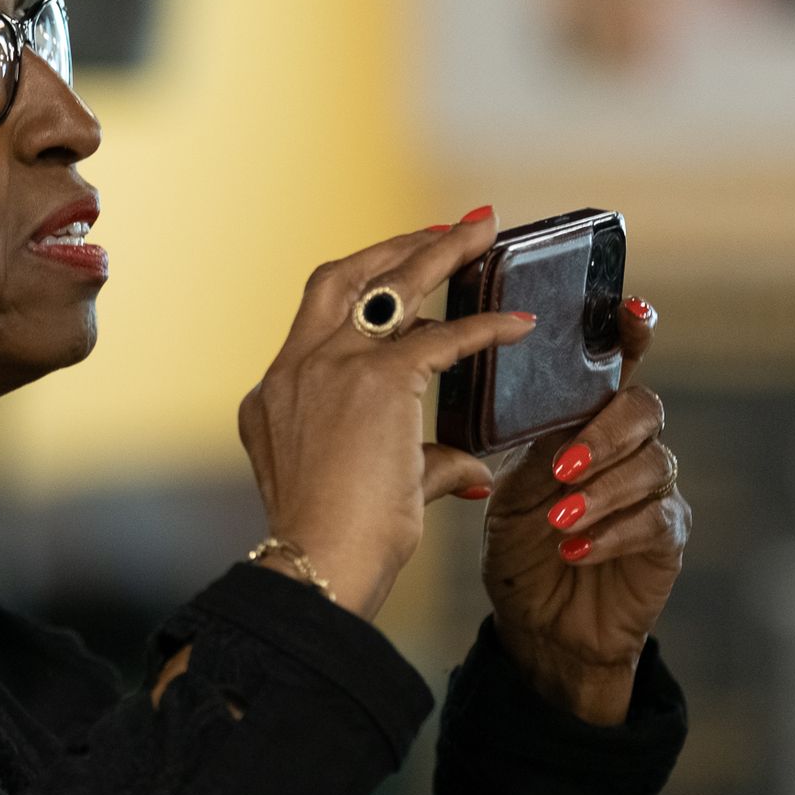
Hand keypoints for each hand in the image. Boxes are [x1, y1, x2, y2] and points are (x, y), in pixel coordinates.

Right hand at [238, 208, 538, 618]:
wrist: (319, 565)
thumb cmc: (337, 547)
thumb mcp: (365, 491)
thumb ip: (419, 465)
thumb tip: (468, 465)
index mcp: (272, 397)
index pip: (318, 325)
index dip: (362, 295)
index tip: (399, 280)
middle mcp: (290, 371)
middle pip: (337, 280)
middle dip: (392, 248)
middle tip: (444, 228)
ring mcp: (325, 369)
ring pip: (382, 286)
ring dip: (435, 254)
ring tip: (481, 233)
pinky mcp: (374, 381)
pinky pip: (440, 339)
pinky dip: (484, 327)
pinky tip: (521, 324)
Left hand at [478, 297, 689, 724]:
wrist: (539, 622)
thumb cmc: (519, 544)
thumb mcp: (502, 484)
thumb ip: (502, 441)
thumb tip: (480, 398)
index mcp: (581, 422)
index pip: (613, 367)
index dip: (627, 337)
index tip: (629, 312)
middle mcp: (625, 447)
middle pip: (642, 408)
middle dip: (603, 433)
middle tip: (560, 468)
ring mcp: (653, 490)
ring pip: (652, 465)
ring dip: (599, 491)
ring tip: (558, 519)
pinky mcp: (667, 537)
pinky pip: (654, 521)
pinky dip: (608, 533)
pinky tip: (573, 549)